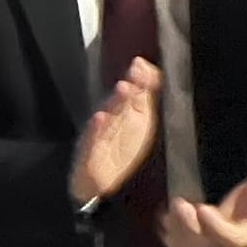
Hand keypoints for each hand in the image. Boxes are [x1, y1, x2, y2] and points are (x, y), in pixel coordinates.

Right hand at [70, 57, 163, 204]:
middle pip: (121, 101)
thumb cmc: (118, 150)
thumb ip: (144, 99)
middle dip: (129, 86)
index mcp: (126, 113)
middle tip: (135, 72)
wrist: (96, 183)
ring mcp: (100, 135)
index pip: (133, 92)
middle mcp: (112, 121)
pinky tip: (100, 118)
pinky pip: (93, 140)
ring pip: (109, 116)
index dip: (139, 78)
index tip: (142, 63)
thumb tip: (155, 73)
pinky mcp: (90, 153)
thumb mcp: (138, 122)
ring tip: (123, 88)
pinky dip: (96, 129)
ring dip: (115, 102)